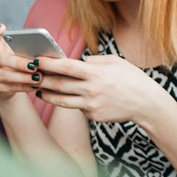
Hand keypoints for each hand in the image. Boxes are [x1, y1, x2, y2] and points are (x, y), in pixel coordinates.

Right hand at [0, 23, 39, 100]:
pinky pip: (6, 87)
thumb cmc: (11, 60)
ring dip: (23, 78)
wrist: (2, 81)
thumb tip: (40, 51)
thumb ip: (21, 48)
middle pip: (0, 58)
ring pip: (4, 76)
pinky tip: (33, 86)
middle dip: (18, 63)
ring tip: (38, 78)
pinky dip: (21, 87)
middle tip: (34, 66)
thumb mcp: (13, 51)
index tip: (1, 28)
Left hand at [32, 54, 169, 124]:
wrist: (146, 104)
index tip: (36, 60)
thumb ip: (94, 60)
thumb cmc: (132, 79)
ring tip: (39, 89)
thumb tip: (78, 62)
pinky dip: (71, 102)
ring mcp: (91, 105)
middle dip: (42, 79)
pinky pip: (77, 108)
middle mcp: (91, 90)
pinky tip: (66, 97)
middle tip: (30, 74)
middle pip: (59, 84)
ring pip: (62, 100)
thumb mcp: (115, 62)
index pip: (66, 67)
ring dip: (47, 94)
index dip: (48, 63)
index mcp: (96, 73)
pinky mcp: (93, 116)